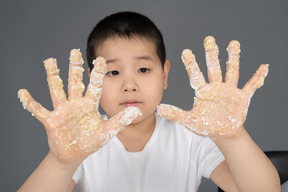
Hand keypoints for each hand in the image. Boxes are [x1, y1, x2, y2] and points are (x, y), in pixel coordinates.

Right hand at [18, 49, 140, 163]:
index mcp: (89, 104)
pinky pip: (38, 110)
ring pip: (57, 90)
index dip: (98, 73)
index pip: (94, 86)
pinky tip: (23, 92)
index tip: (101, 58)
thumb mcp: (107, 132)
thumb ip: (120, 121)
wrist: (75, 154)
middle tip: (75, 51)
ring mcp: (62, 111)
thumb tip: (136, 111)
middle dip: (75, 67)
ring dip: (53, 76)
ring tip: (50, 61)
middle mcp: (75, 104)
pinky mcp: (51, 120)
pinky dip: (30, 102)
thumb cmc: (91, 141)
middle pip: (75, 82)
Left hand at [157, 36, 267, 138]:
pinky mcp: (242, 98)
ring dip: (233, 59)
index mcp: (203, 91)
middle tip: (208, 39)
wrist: (222, 133)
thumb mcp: (190, 120)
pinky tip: (264, 67)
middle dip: (211, 54)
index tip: (185, 51)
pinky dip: (257, 78)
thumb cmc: (206, 125)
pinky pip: (251, 86)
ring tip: (233, 44)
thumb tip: (159, 108)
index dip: (191, 64)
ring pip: (231, 71)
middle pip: (213, 68)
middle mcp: (216, 87)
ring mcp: (229, 91)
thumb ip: (175, 114)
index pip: (196, 75)